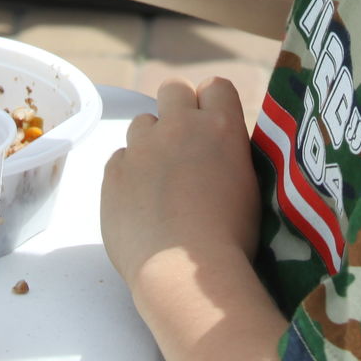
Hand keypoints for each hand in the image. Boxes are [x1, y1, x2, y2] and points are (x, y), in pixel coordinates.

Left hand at [100, 77, 260, 286]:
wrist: (183, 274)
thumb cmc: (230, 240)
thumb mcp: (248, 186)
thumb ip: (229, 155)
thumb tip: (218, 149)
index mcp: (221, 126)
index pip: (216, 86)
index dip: (213, 104)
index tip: (213, 125)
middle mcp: (179, 126)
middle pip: (173, 89)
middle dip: (177, 109)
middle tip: (183, 145)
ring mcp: (141, 147)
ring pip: (143, 123)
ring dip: (152, 143)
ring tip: (161, 182)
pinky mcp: (113, 172)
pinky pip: (120, 158)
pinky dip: (129, 174)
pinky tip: (141, 204)